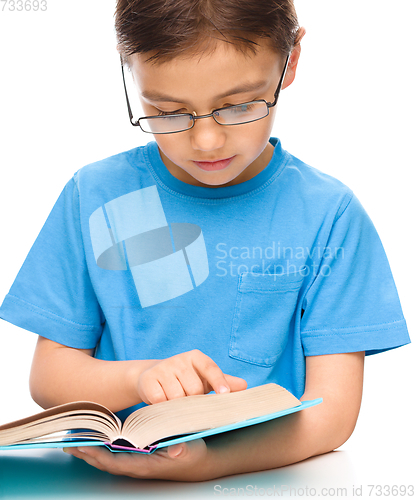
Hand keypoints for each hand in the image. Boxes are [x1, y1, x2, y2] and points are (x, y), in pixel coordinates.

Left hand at [64, 438, 214, 481]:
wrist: (197, 462)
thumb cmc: (192, 453)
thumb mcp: (191, 449)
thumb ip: (182, 449)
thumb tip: (175, 450)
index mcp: (145, 465)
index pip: (115, 462)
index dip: (98, 455)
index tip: (83, 446)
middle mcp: (136, 465)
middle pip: (105, 462)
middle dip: (86, 453)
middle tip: (68, 441)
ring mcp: (135, 462)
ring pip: (106, 459)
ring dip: (89, 451)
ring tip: (72, 440)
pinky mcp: (136, 456)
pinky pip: (113, 454)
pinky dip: (100, 447)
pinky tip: (92, 438)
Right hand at [137, 349, 246, 403]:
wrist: (152, 376)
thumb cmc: (185, 379)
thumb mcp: (204, 378)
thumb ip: (223, 382)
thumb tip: (244, 386)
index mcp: (196, 357)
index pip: (210, 368)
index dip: (218, 381)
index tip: (224, 394)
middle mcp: (180, 360)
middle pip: (194, 389)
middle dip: (194, 401)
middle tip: (190, 402)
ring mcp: (163, 368)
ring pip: (177, 397)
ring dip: (178, 406)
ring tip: (176, 403)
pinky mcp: (148, 379)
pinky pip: (160, 400)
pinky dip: (163, 407)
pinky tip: (162, 403)